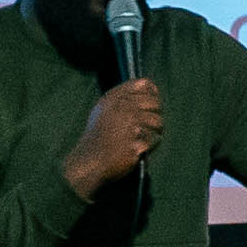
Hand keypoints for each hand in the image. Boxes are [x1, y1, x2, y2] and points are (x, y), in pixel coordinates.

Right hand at [61, 77, 163, 199]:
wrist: (89, 162)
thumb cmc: (98, 137)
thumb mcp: (103, 110)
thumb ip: (122, 96)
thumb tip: (147, 85)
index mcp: (113, 98)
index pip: (144, 84)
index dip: (153, 94)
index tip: (152, 105)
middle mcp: (122, 108)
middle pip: (155, 103)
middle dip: (156, 114)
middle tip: (151, 126)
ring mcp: (129, 125)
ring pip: (157, 122)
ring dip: (155, 131)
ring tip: (144, 139)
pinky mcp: (135, 142)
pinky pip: (154, 139)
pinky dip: (150, 146)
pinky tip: (140, 149)